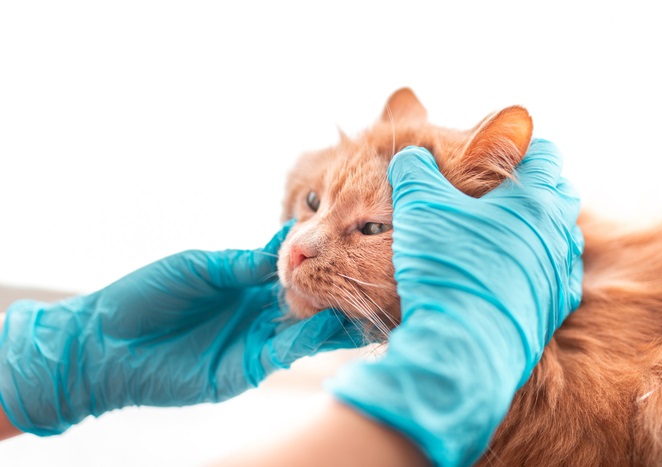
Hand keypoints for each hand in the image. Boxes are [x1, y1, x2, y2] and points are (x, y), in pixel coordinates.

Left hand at [0, 223, 362, 435]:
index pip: (291, 268)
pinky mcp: (249, 368)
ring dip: (334, 315)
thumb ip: (242, 262)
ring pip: (306, 327)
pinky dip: (310, 339)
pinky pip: (287, 351)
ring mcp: (255, 339)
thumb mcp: (197, 267)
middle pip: (308, 298)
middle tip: (372, 275)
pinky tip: (330, 324)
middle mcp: (257, 310)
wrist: (107, 344)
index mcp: (244, 281)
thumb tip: (286, 243)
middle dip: (337, 288)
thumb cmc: (145, 295)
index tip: (346, 240)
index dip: (317, 257)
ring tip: (365, 300)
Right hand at [329, 140, 583, 465]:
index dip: (522, 149)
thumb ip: (416, 171)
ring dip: (536, 230)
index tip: (496, 157)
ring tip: (499, 237)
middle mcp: (559, 234)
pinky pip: (554, 277)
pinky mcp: (554, 309)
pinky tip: (506, 276)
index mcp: (535, 200)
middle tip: (495, 197)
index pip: (546, 155)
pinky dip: (535, 269)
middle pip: (560, 194)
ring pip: (559, 237)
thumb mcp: (419, 208)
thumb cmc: (446, 268)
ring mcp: (561, 274)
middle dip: (533, 189)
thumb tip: (411, 156)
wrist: (464, 347)